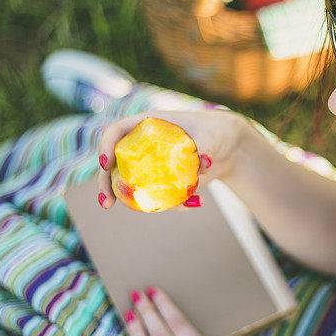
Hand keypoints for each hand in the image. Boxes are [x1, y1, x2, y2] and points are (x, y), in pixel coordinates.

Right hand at [96, 109, 248, 210]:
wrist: (230, 147)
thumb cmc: (218, 131)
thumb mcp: (211, 136)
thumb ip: (204, 146)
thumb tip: (203, 161)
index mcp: (147, 124)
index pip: (115, 132)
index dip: (105, 146)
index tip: (105, 164)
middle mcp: (143, 143)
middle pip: (114, 163)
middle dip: (106, 183)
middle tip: (107, 203)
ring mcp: (152, 163)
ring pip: (131, 182)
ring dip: (130, 200)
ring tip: (146, 210)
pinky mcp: (164, 180)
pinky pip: (158, 195)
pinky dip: (173, 203)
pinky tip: (197, 202)